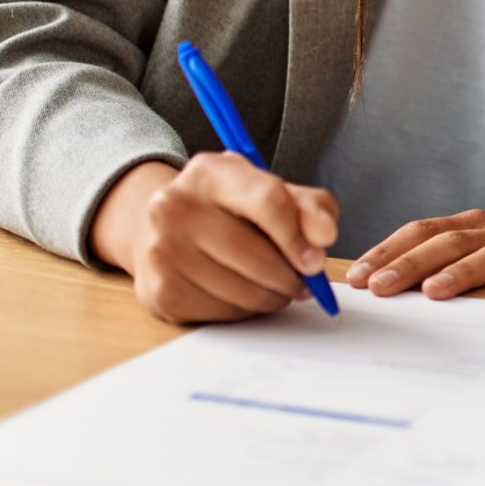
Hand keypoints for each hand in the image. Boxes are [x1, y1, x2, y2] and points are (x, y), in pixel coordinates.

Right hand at [90, 155, 338, 324]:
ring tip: (276, 287)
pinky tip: (243, 293)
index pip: (268, 201)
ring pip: (244, 291)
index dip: (299, 236)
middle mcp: (175, 206)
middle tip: (304, 283)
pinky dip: (246, 310)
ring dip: (273, 297)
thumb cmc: (228, 211)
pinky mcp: (159, 291)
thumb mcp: (270, 192)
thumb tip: (324, 236)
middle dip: (292, 277)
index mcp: (211, 172)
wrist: (160, 231)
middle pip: (258, 256)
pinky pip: (224, 313)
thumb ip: (309, 207)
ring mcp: (162, 250)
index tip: (316, 261)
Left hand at [343, 206, 484, 299]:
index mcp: (470, 226)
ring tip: (434, 291)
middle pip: (450, 243)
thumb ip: (437, 259)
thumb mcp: (476, 244)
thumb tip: (377, 286)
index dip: (389, 251)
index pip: (422, 232)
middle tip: (380, 287)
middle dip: (411, 263)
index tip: (357, 276)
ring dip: (463, 271)